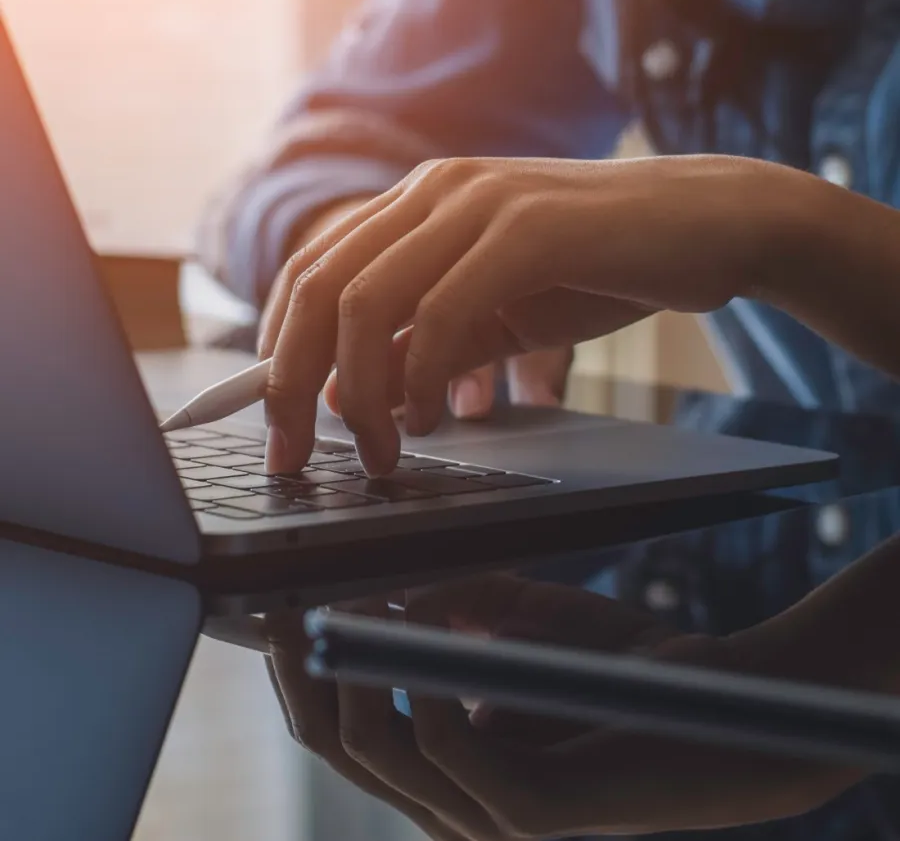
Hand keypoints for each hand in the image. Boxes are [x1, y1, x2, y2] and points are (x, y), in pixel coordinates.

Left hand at [258, 154, 805, 472]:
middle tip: (290, 452)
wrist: (708, 224)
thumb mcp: (496, 311)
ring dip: (356, 392)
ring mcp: (480, 202)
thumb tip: (349, 394)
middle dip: (289, 381)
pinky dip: (422, 376)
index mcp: (420, 201)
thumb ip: (426, 341)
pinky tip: (432, 418)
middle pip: (319, 287)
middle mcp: (436, 191)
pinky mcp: (528, 228)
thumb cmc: (602, 267)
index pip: (313, 271)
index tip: (275, 423)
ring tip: (375, 452)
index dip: (277, 350)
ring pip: (368, 300)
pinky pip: (444, 310)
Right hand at [264, 576, 856, 837]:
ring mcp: (491, 814)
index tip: (266, 612)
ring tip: (335, 609)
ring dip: (352, 675)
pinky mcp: (534, 811)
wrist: (726, 703)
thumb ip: (455, 603)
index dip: (299, 672)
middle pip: (344, 748)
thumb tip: (382, 577)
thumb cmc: (627, 663)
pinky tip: (414, 636)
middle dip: (301, 678)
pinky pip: (449, 756)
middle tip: (277, 608)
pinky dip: (419, 690)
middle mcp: (457, 799)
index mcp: (449, 760)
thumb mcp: (524, 619)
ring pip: (382, 756)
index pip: (346, 725)